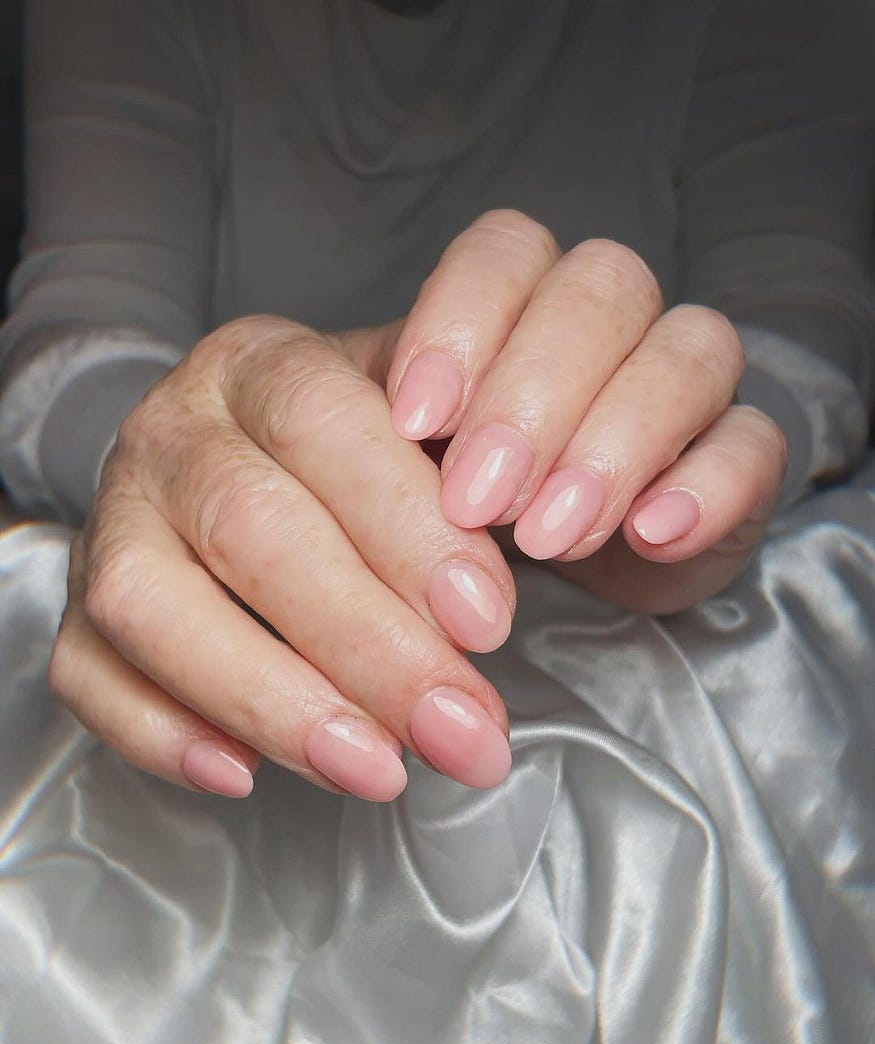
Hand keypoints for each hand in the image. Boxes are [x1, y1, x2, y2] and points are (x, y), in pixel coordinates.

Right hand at [49, 317, 517, 801]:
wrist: (247, 452)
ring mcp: (114, 517)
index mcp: (266, 364)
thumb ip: (465, 479)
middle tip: (459, 733)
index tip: (488, 625)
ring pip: (154, 607)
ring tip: (374, 770)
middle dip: (367, 647)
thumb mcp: (421, 424)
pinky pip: (86, 670)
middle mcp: (174, 429)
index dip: (409, 529)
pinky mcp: (77, 602)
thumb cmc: (356, 454)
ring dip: (270, 699)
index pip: (327, 424)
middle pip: (250, 530)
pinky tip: (244, 773)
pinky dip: (159, 729)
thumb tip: (489, 598)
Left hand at [386, 211, 786, 612]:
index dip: (461, 321)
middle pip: (602, 290)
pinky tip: (650, 534)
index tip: (414, 421)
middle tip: (477, 500)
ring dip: (613, 445)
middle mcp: (616, 319)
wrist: (555, 564)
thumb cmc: (467, 492)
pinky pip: (754, 443)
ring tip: (548, 536)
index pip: (506, 249)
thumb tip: (393, 437)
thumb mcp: (411, 458)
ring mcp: (688, 381)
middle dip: (532, 399)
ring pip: (688, 354)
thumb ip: (398, 432)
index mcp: (525, 296)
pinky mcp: (741, 456)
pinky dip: (706, 487)